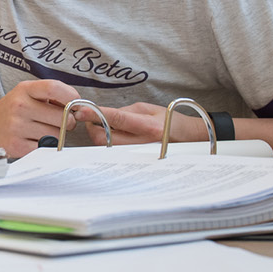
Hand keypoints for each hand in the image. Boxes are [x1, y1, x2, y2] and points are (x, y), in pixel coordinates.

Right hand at [0, 80, 80, 158]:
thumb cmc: (14, 109)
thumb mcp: (28, 93)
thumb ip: (52, 95)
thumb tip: (78, 106)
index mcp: (24, 90)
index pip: (54, 88)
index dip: (71, 97)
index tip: (75, 104)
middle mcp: (19, 106)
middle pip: (62, 117)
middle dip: (67, 122)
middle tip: (58, 122)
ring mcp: (17, 127)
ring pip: (56, 135)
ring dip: (56, 136)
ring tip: (44, 131)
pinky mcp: (17, 146)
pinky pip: (46, 148)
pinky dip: (46, 146)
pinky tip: (36, 140)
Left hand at [73, 103, 209, 146]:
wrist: (190, 140)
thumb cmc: (170, 120)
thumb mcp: (149, 109)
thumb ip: (125, 112)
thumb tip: (104, 115)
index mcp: (148, 126)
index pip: (117, 119)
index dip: (97, 114)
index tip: (81, 110)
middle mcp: (144, 144)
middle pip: (106, 139)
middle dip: (93, 128)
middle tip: (92, 119)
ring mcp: (140, 156)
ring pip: (108, 148)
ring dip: (101, 136)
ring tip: (106, 127)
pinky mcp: (137, 162)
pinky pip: (116, 154)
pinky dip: (110, 144)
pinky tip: (115, 137)